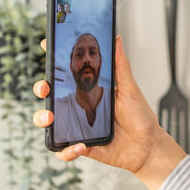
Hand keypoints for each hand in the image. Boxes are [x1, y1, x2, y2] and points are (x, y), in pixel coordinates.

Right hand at [33, 36, 187, 189]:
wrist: (148, 147)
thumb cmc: (140, 118)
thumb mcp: (130, 89)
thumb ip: (121, 65)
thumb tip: (117, 39)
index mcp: (90, 91)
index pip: (67, 75)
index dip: (54, 63)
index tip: (46, 46)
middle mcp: (82, 107)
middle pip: (51, 96)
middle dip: (41, 88)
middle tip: (45, 87)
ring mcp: (80, 127)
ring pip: (50, 123)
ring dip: (42, 118)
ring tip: (51, 118)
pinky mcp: (83, 146)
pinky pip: (65, 150)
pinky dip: (66, 150)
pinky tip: (80, 145)